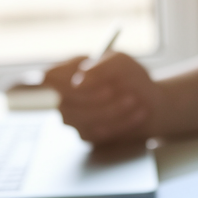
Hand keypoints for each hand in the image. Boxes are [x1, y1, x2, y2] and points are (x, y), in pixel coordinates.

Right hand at [43, 51, 164, 144]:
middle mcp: (65, 97)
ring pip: (82, 119)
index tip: (78, 82)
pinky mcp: (87, 135)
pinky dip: (121, 123)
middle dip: (93, 97)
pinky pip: (98, 133)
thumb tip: (79, 81)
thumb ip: (100, 67)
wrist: (150, 102)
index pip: (47, 78)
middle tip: (114, 90)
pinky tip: (137, 114)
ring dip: (112, 110)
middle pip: (64, 102)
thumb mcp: (120, 62)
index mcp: (67, 73)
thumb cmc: (129, 76)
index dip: (57, 82)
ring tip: (133, 100)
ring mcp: (74, 118)